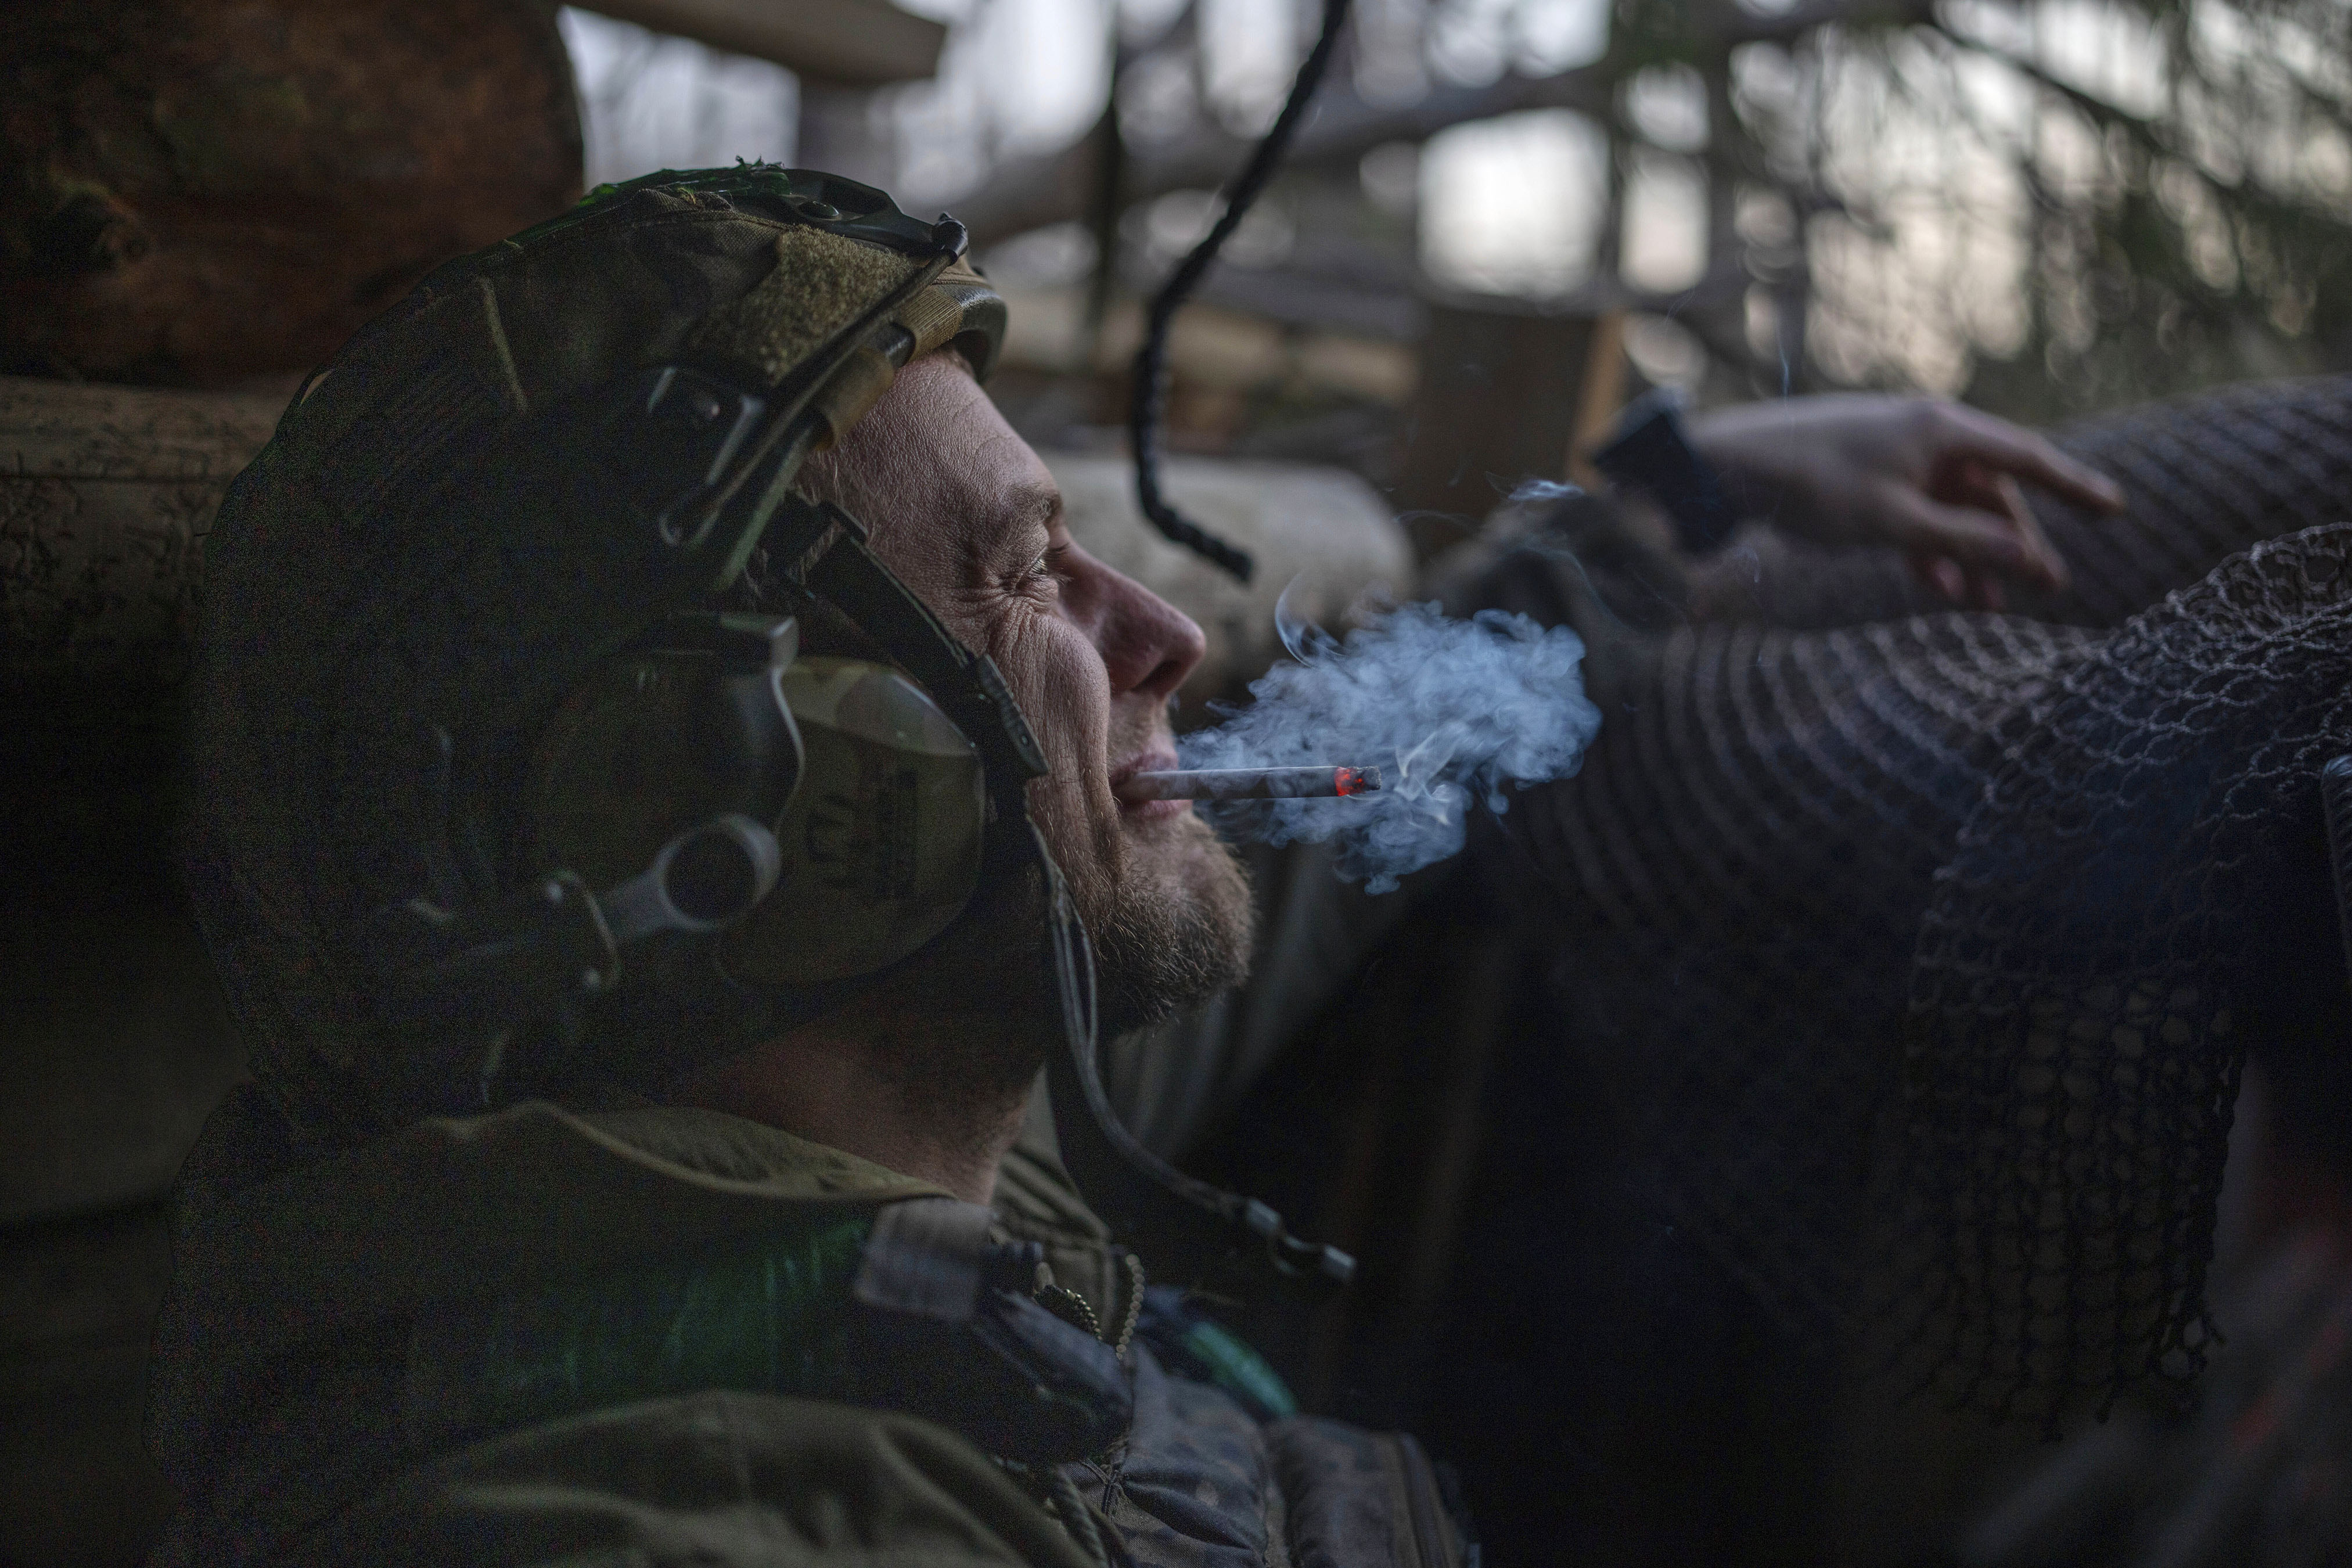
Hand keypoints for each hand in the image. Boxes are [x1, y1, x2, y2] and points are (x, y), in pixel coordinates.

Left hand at [1684, 395, 2125, 609]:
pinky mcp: (1866, 476)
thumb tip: (2032, 558)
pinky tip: (1938, 585)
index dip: (2074, 487)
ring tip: (1986, 605)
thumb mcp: (1895, 523)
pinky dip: (1929, 547)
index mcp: (1942, 430)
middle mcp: (1924, 433)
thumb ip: (1965, 540)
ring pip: (1951, 508)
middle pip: (1989, 490)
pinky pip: (1915, 513)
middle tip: (2039, 589)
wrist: (1727, 467)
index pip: (2026, 459)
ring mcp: (1894, 454)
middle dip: (2013, 542)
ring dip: (1971, 554)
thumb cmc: (1812, 485)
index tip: (2116, 509)